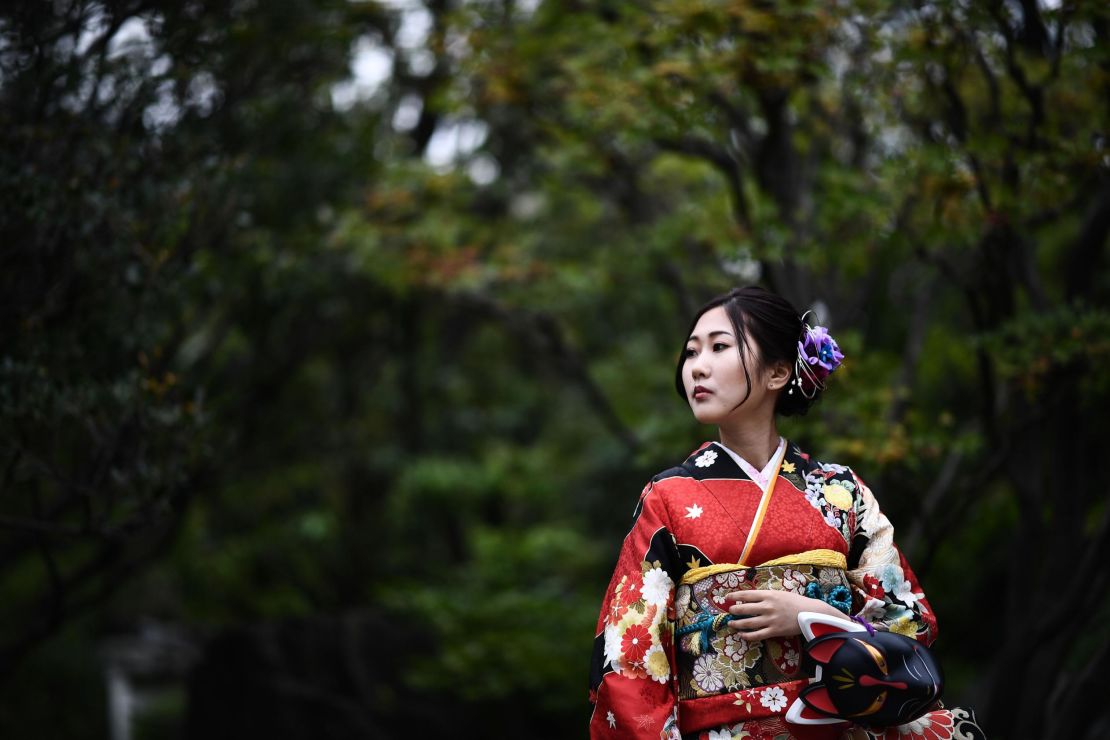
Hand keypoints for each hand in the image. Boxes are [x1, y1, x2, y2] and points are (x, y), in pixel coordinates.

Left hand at [725, 589, 845, 640]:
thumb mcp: (779, 594)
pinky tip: (742, 635)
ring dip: (737, 624)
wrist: (810, 613)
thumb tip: (751, 598)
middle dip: (734, 610)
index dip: (735, 596)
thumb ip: (766, 596)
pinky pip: (757, 635)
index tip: (727, 597)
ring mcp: (770, 619)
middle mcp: (767, 607)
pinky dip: (748, 636)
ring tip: (731, 624)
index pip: (746, 594)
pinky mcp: (774, 631)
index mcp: (768, 595)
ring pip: (748, 623)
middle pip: (744, 608)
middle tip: (729, 611)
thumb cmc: (795, 602)